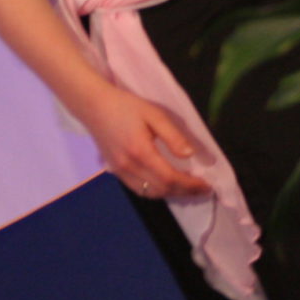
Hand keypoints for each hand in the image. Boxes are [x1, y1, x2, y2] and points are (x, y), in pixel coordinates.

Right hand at [78, 84, 214, 199]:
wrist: (93, 105)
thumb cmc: (126, 105)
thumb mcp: (153, 114)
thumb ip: (173, 136)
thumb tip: (190, 155)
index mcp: (141, 152)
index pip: (170, 178)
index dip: (190, 185)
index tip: (207, 185)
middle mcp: (129, 167)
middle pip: (161, 189)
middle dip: (184, 192)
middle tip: (202, 189)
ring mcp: (120, 171)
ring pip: (149, 193)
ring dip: (170, 194)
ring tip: (187, 188)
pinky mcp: (115, 171)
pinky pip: (138, 189)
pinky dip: (155, 191)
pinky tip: (166, 184)